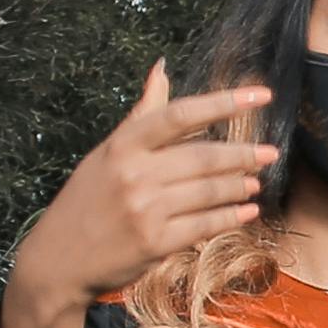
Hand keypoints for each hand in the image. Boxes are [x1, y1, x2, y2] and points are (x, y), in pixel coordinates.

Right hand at [9, 65, 276, 325]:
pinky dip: (231, 217)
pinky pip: (206, 225)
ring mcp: (146, 209)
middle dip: (243, 155)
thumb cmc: (86, 200)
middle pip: (204, 157)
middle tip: (269, 152)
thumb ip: (141, 114)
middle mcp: (134, 174)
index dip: (224, 102)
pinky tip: (246, 211)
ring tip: (255, 182)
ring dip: (239, 186)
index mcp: (123, 145)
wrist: (58, 260)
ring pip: (210, 192)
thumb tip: (162, 68)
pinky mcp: (156, 242)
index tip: (261, 95)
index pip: (181, 115)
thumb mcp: (106, 153)